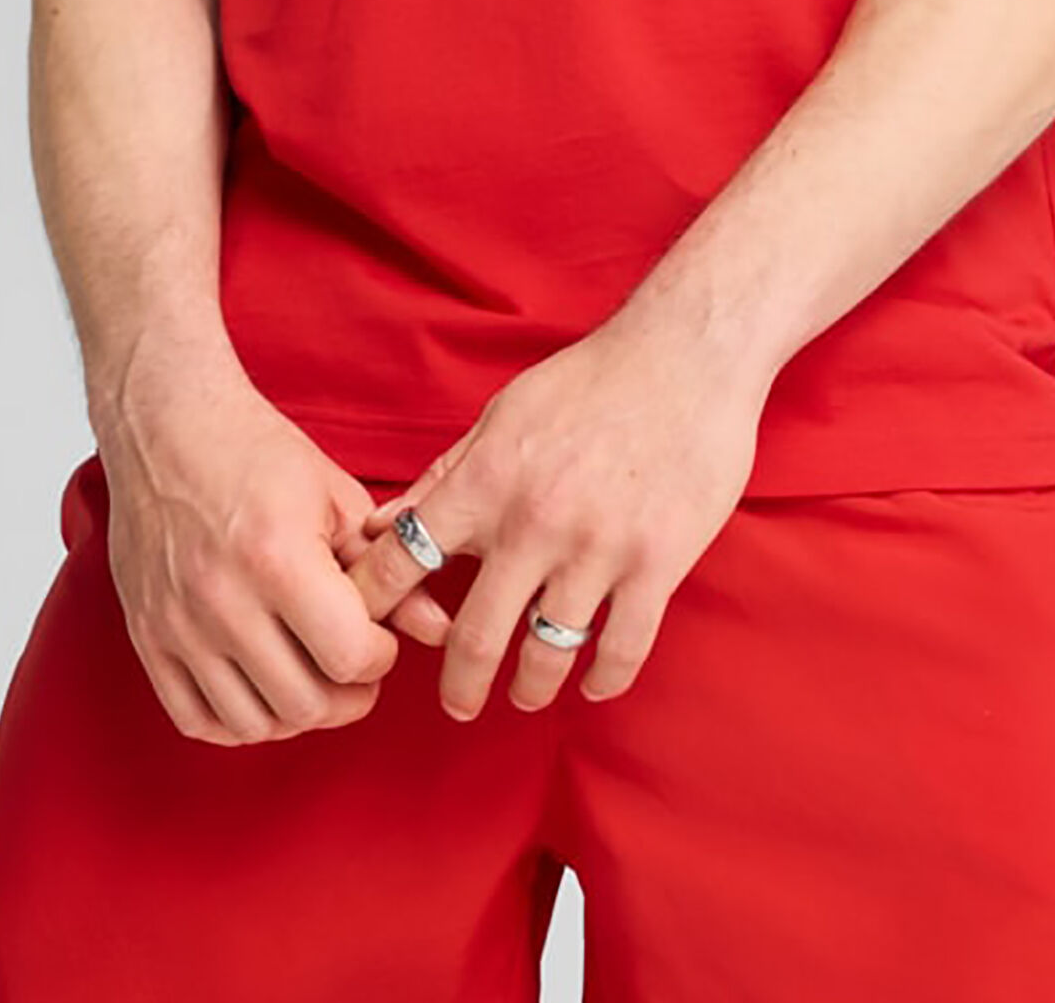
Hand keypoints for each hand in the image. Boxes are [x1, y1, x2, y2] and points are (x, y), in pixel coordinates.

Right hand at [95, 357, 456, 746]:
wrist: (168, 427)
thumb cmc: (255, 452)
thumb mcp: (336, 498)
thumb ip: (386, 568)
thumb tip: (436, 628)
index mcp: (278, 557)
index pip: (348, 657)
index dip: (380, 658)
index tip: (380, 638)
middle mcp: (222, 599)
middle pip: (304, 703)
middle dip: (347, 695)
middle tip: (356, 667)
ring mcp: (178, 625)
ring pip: (252, 724)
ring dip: (296, 715)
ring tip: (314, 679)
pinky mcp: (147, 637)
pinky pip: (194, 719)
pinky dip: (236, 723)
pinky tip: (262, 691)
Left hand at [339, 317, 765, 720]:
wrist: (687, 353)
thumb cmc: (591, 379)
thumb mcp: (504, 413)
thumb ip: (446, 474)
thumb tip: (382, 523)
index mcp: (487, 479)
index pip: (405, 559)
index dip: (374, 605)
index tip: (367, 636)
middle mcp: (534, 521)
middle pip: (475, 635)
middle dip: (458, 684)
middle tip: (457, 702)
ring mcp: (597, 548)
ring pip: (546, 655)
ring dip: (529, 688)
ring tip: (526, 693)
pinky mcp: (656, 564)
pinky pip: (620, 649)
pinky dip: (602, 679)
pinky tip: (593, 683)